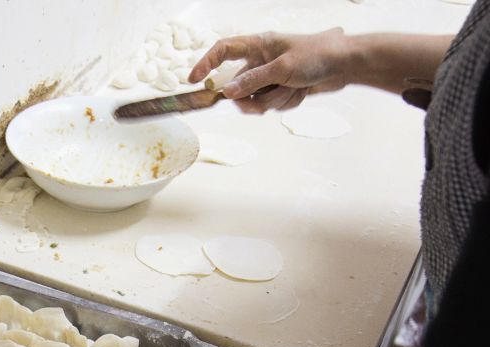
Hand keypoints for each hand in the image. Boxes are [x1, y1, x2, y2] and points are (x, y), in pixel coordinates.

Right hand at [188, 29, 351, 113]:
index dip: (205, 64)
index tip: (193, 80)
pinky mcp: (281, 88)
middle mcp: (262, 60)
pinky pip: (272, 104)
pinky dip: (286, 102)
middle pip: (239, 86)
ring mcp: (271, 76)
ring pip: (256, 99)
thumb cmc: (318, 55)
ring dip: (274, 101)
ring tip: (294, 90)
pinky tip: (302, 92)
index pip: (223, 50)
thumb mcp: (282, 69)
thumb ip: (252, 81)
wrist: (347, 65)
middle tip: (260, 106)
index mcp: (259, 45)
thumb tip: (227, 92)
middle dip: (252, 100)